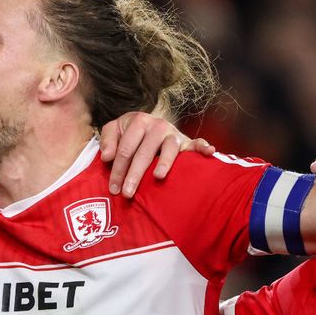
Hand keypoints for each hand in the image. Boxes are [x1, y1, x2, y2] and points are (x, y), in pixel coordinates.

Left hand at [100, 111, 214, 196]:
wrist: (150, 124)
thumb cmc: (130, 133)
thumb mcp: (115, 130)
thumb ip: (108, 140)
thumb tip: (106, 157)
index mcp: (138, 121)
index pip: (126, 148)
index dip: (118, 169)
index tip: (113, 189)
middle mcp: (157, 125)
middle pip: (144, 152)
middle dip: (134, 174)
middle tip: (127, 193)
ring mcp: (173, 133)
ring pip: (169, 149)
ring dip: (164, 163)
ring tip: (158, 177)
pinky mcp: (186, 141)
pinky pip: (196, 144)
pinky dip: (202, 147)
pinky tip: (209, 152)